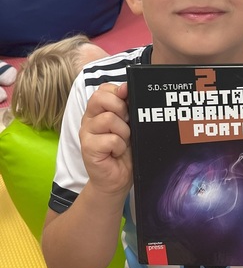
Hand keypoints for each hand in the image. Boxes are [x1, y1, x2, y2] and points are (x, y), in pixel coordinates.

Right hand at [79, 82, 131, 196]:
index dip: (119, 93)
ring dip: (123, 132)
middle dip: (121, 109)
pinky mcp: (87, 148)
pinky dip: (119, 147)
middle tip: (127, 125)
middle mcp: (89, 119)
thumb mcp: (130, 126)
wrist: (117, 180)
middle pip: (100, 97)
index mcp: (98, 111)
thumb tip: (126, 87)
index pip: (104, 89)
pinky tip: (116, 154)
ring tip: (122, 143)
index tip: (129, 104)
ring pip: (108, 119)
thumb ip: (127, 107)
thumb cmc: (124, 152)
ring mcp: (86, 133)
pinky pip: (110, 139)